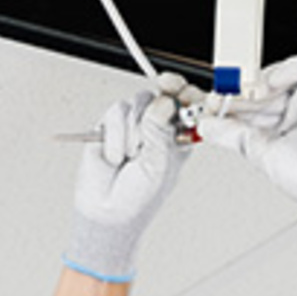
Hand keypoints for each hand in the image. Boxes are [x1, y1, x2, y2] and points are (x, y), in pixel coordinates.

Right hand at [64, 75, 186, 281]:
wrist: (106, 209)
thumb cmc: (139, 196)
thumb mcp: (160, 164)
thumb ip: (161, 132)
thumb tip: (162, 101)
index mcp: (179, 136)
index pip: (189, 106)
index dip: (190, 94)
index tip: (188, 91)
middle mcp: (158, 126)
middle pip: (165, 93)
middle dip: (168, 89)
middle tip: (166, 85)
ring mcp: (134, 123)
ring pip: (140, 101)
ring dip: (136, 129)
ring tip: (131, 156)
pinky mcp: (110, 124)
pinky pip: (117, 112)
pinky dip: (116, 135)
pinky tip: (115, 155)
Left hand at [218, 54, 296, 238]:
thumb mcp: (255, 150)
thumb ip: (230, 135)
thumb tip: (205, 126)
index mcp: (276, 123)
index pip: (249, 103)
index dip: (231, 100)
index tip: (212, 104)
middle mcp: (292, 108)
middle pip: (260, 87)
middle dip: (239, 92)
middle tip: (221, 97)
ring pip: (279, 73)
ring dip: (260, 81)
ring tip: (248, 94)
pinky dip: (291, 67)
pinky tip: (274, 83)